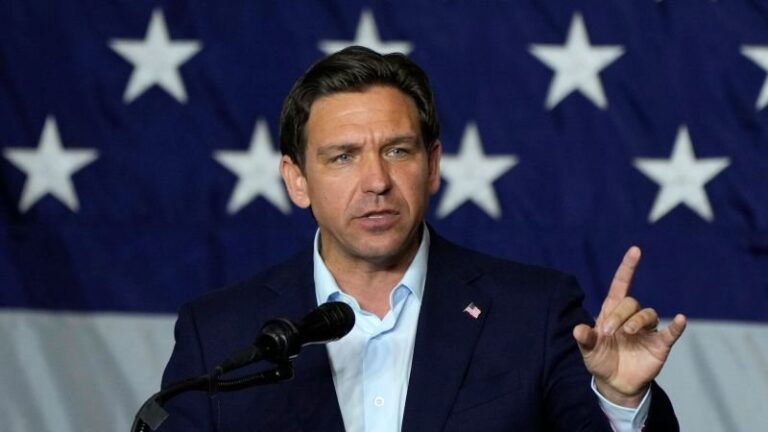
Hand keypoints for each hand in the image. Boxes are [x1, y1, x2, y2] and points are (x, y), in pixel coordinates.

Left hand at [572, 246, 686, 406]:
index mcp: (612, 313)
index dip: (628, 268)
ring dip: (637, 321)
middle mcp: (631, 318)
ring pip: (648, 314)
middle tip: (609, 332)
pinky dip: (676, 326)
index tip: (635, 250)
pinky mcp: (659, 345)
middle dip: (619, 314)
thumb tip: (578, 329)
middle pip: (631, 303)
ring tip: (628, 333)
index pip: (621, 285)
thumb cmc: (601, 360)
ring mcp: (647, 331)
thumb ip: (585, 339)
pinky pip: (671, 333)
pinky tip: (680, 319)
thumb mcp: (588, 351)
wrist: (615, 384)